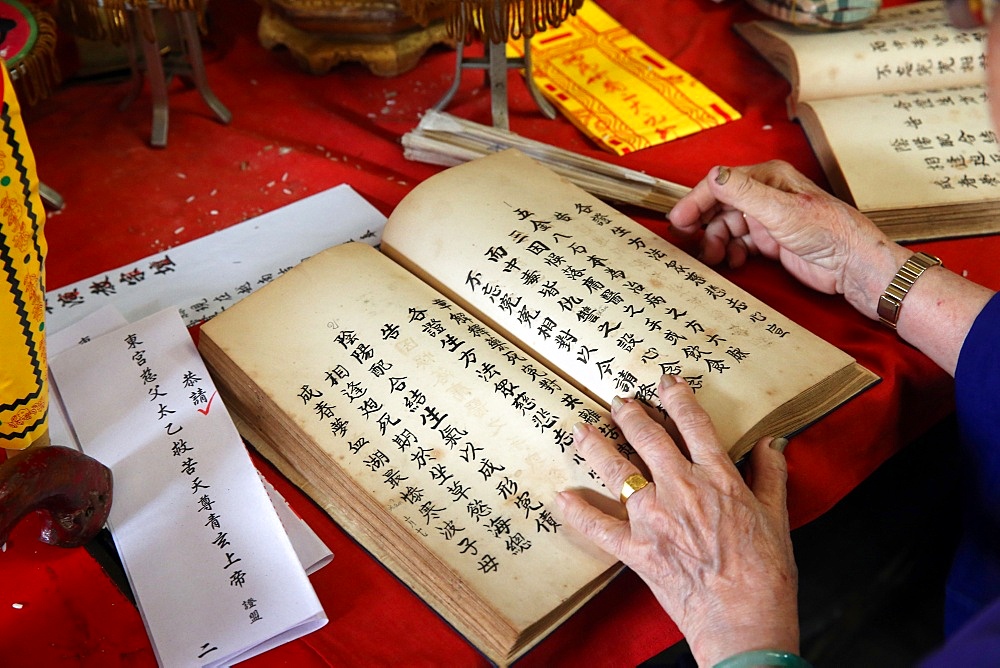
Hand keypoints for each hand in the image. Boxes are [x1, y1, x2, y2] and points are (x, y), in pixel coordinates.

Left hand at [557, 375, 798, 666]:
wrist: (745, 620)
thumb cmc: (766, 573)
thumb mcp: (776, 517)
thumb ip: (770, 474)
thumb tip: (772, 442)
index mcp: (718, 478)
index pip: (694, 425)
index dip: (677, 398)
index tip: (665, 382)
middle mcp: (681, 489)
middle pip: (648, 439)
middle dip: (630, 415)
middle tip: (618, 401)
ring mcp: (654, 519)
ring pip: (617, 471)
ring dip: (596, 447)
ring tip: (580, 430)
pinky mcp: (636, 550)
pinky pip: (599, 527)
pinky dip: (578, 513)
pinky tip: (562, 497)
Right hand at [668, 161, 993, 374]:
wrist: (852, 266)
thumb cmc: (828, 232)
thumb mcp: (781, 210)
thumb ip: (744, 192)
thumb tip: (714, 176)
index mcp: (768, 178)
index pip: (721, 184)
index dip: (697, 202)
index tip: (679, 221)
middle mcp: (765, 195)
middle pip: (720, 206)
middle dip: (703, 224)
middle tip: (688, 243)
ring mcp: (767, 219)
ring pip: (726, 227)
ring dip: (714, 242)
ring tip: (713, 258)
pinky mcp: (770, 241)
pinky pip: (738, 244)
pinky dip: (729, 253)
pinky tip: (731, 262)